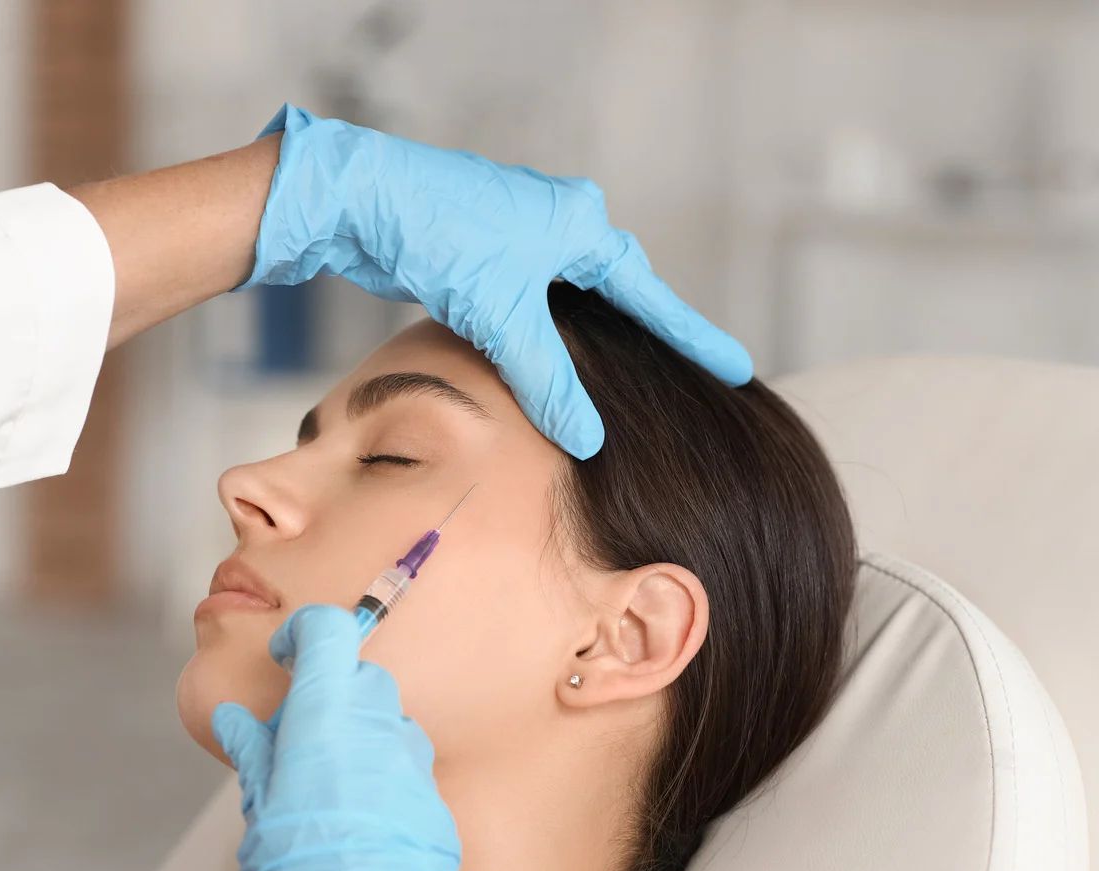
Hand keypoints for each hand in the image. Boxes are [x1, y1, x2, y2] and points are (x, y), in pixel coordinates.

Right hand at [213, 605, 462, 870]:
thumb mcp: (259, 816)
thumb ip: (256, 756)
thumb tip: (239, 720)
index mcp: (328, 723)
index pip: (329, 635)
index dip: (306, 636)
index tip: (290, 655)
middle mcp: (383, 737)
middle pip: (365, 682)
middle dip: (334, 697)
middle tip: (299, 741)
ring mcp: (419, 776)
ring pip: (393, 732)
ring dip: (362, 744)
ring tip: (328, 798)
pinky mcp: (440, 817)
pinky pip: (413, 782)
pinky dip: (387, 790)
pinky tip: (362, 835)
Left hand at [239, 103, 751, 458]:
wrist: (362, 201)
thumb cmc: (440, 236)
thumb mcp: (504, 317)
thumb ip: (549, 381)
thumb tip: (589, 440)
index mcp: (581, 227)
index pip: (651, 296)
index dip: (692, 338)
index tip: (736, 368)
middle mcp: (560, 223)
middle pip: (617, 293)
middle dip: (647, 335)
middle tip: (690, 374)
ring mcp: (521, 236)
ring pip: (569, 301)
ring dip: (589, 339)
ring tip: (625, 379)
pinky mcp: (484, 254)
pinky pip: (531, 303)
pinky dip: (544, 335)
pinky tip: (546, 364)